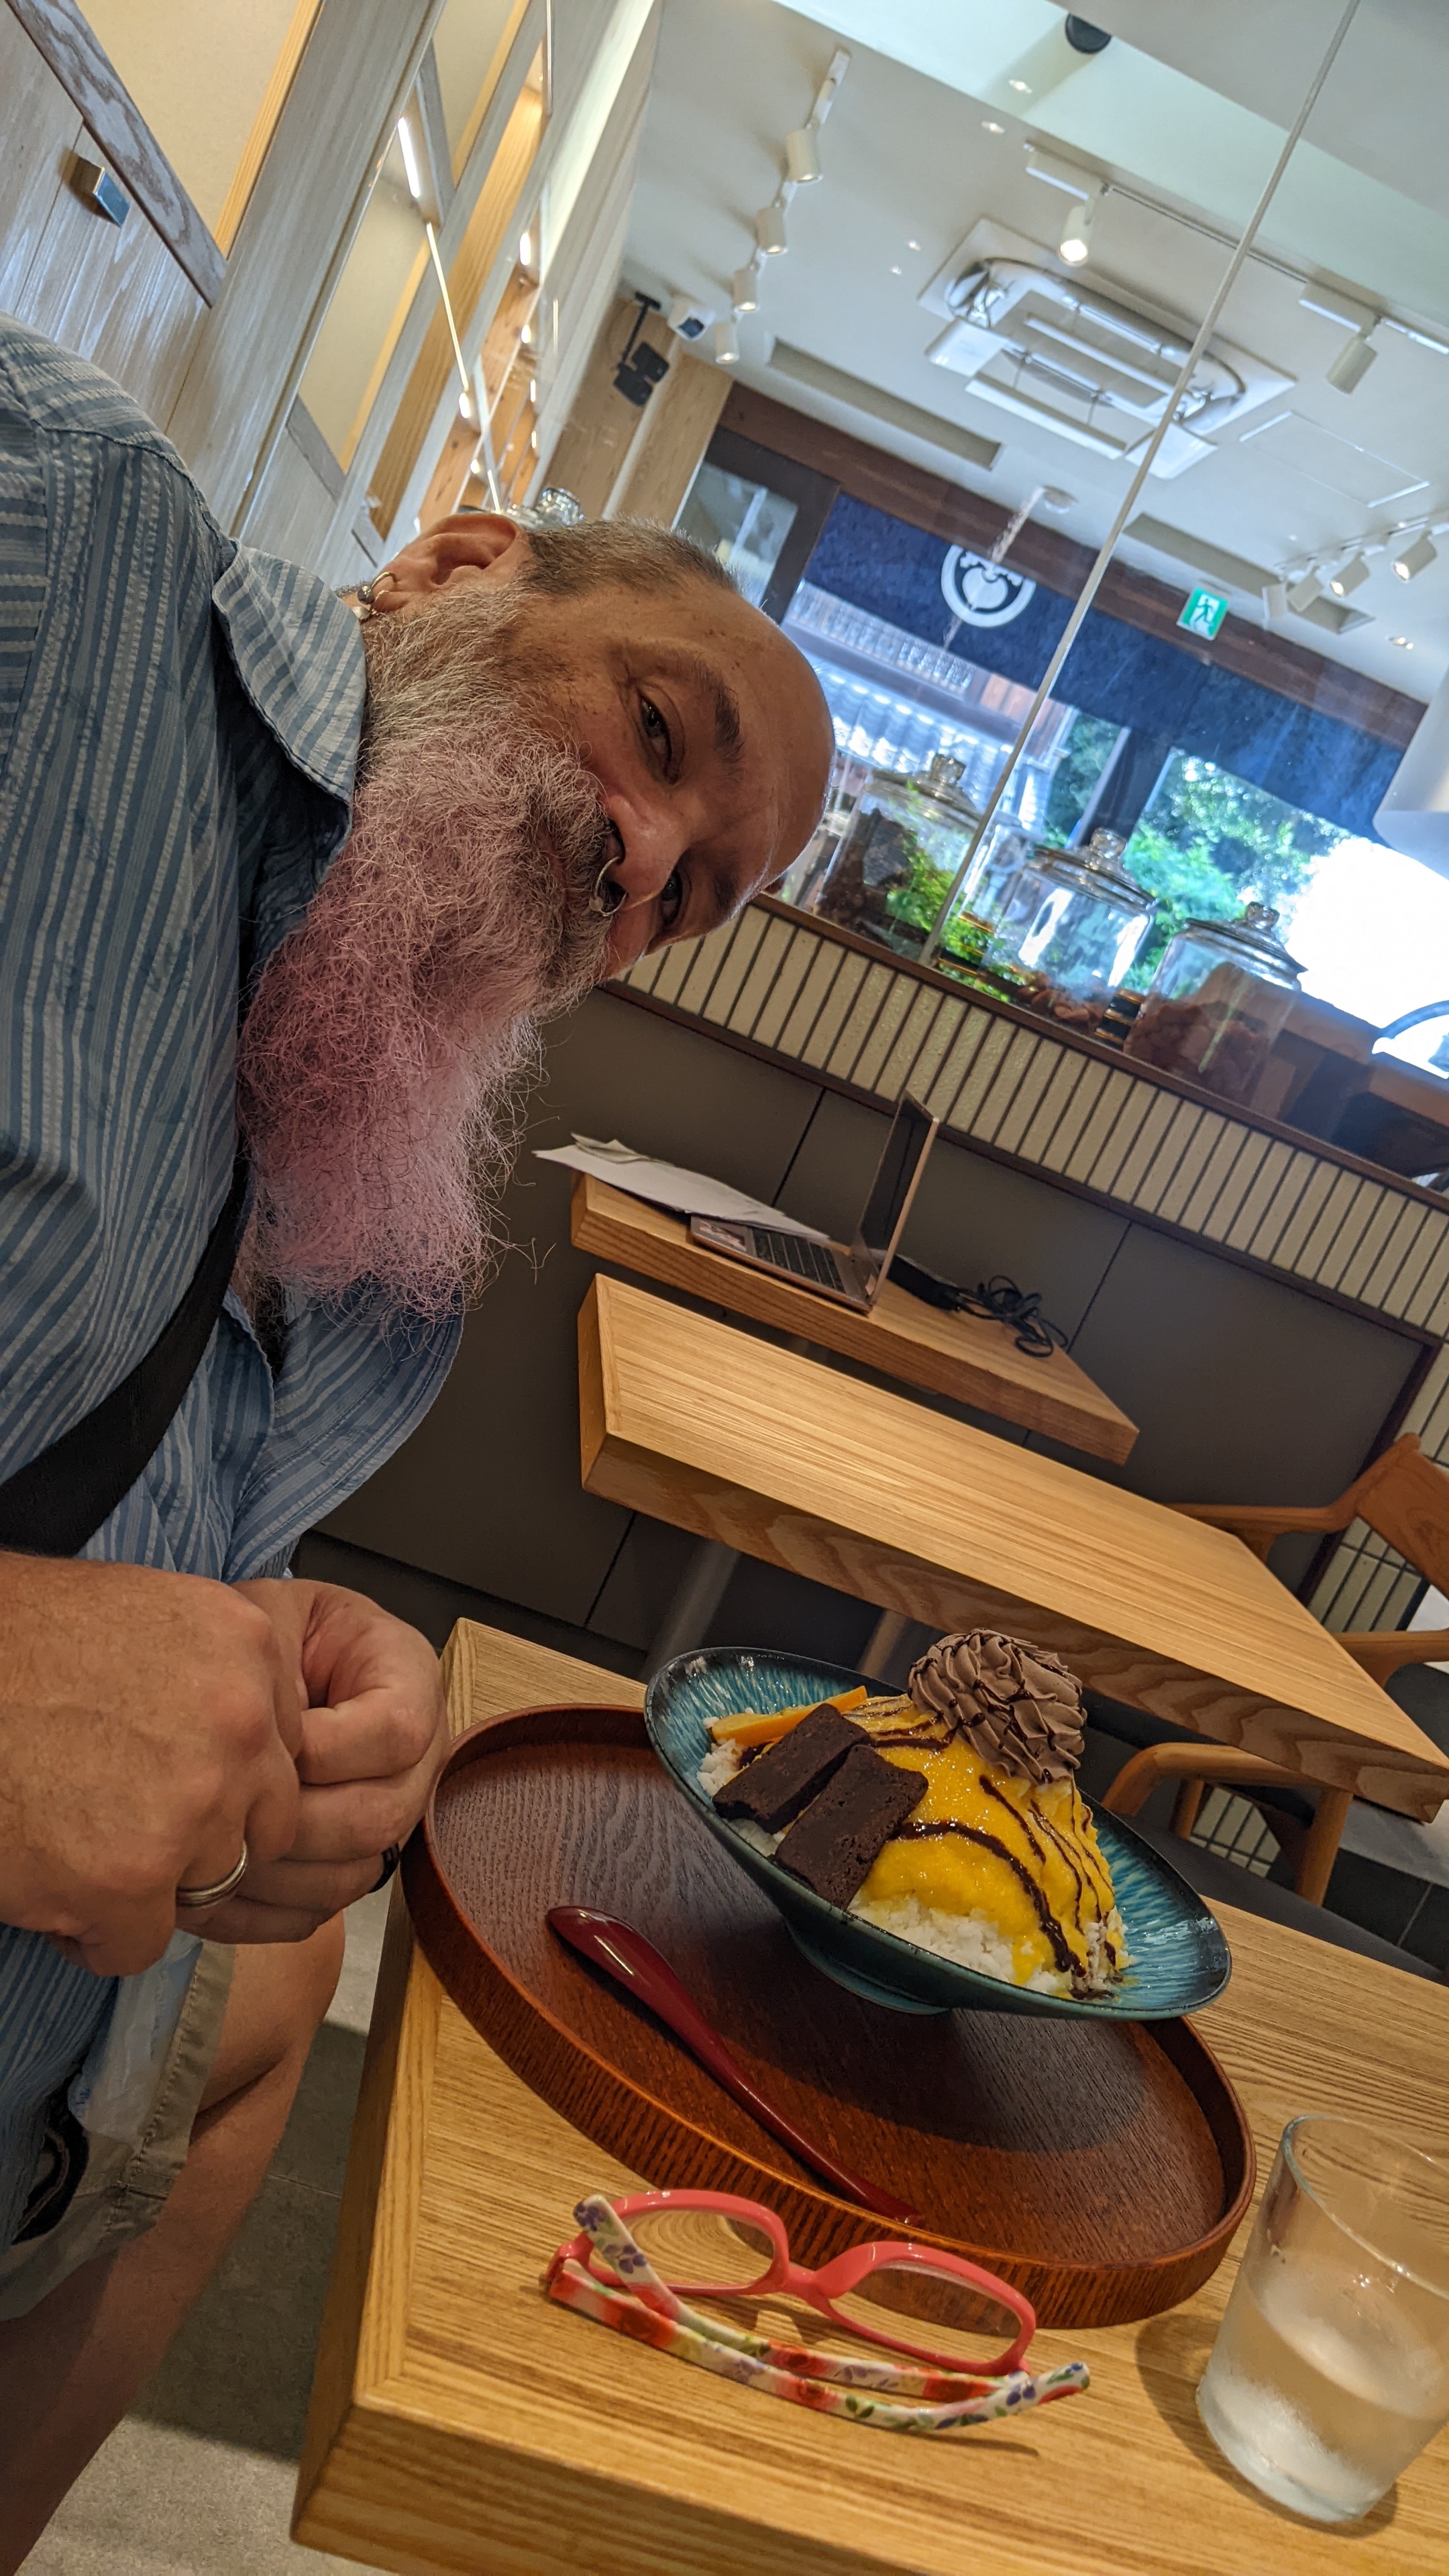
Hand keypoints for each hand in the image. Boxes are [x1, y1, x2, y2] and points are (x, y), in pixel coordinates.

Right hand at [0, 1554, 302, 1976]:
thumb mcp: (148, 1617)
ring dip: (150, 1885)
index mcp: (247, 1646)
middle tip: (129, 1825)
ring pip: (208, 1885)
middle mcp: (240, 1724)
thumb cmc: (21, 1643)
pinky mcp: (130, 1880)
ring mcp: (192, 1805)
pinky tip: (52, 1891)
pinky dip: (96, 1935)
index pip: (281, 1748)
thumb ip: (212, 1674)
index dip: (225, 1777)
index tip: (170, 1778)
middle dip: (205, 1838)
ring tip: (78, 1850)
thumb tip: (243, 1737)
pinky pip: (141, 1943)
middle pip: (264, 1824)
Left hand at [199, 1581, 446, 1943]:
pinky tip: (209, 1886)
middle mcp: (417, 1758)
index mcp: (410, 1680)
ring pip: (350, 1877)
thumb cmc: (262, 1635)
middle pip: (379, 1819)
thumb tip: (256, 1751)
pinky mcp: (346, 1866)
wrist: (259, 1667)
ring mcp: (387, 1818)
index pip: (397, 1733)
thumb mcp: (268, 1621)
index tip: (264, 1737)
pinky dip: (257, 1914)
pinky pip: (317, 1914)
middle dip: (291, 1821)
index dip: (325, 1750)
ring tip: (207, 1849)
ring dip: (271, 1873)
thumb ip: (273, 1668)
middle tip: (222, 1808)